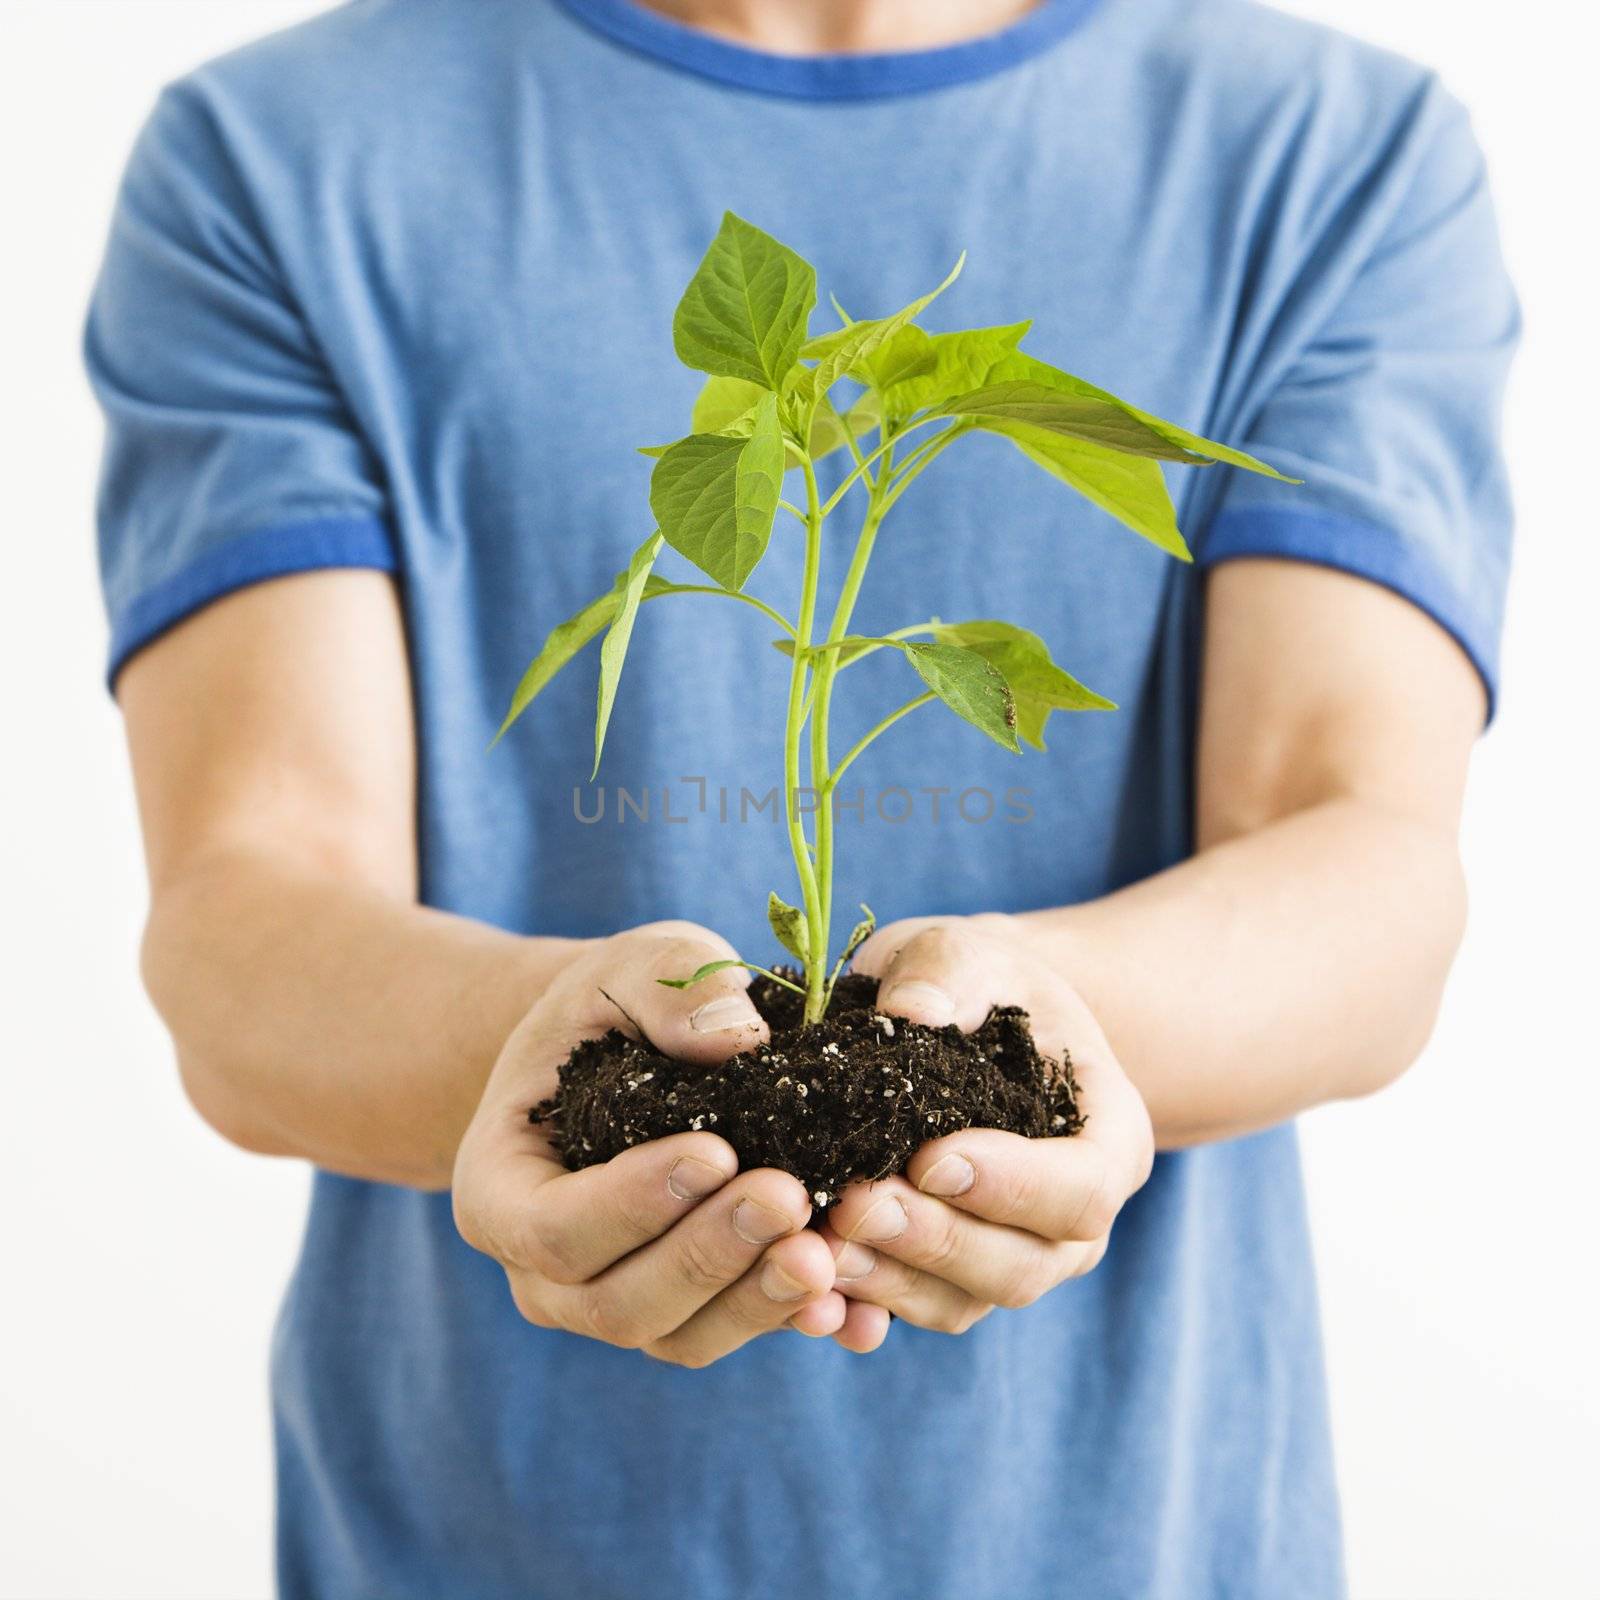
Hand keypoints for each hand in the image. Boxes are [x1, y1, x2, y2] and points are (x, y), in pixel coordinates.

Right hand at [453, 921, 849, 1366]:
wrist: (627, 1051)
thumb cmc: (613, 1007)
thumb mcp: (625, 968)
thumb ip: (667, 989)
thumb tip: (735, 1039)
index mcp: (499, 1191)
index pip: (553, 1227)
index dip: (632, 1203)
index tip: (716, 1152)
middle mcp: (545, 1274)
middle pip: (617, 1301)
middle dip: (707, 1255)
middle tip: (787, 1198)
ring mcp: (615, 1303)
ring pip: (680, 1336)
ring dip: (755, 1302)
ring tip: (826, 1255)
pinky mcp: (689, 1315)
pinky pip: (736, 1334)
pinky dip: (793, 1322)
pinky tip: (854, 1306)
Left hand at [819, 915, 1153, 1336]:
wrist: (951, 1017)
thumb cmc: (972, 981)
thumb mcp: (966, 951)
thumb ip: (948, 970)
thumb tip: (908, 1010)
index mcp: (1106, 1138)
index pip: (1083, 1189)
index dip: (1014, 1186)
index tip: (931, 1157)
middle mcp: (1069, 1219)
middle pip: (1022, 1265)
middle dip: (935, 1240)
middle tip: (855, 1204)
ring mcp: (1008, 1256)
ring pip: (962, 1301)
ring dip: (888, 1281)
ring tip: (815, 1245)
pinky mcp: (942, 1278)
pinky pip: (907, 1309)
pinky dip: (858, 1306)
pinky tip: (804, 1288)